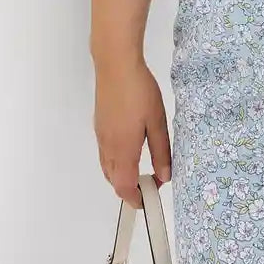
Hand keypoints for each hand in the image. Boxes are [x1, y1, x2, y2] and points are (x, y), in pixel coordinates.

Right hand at [92, 58, 171, 209]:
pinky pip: (105, 153)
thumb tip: (164, 176)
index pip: (125, 187)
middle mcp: (108, 146)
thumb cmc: (139, 90)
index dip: (136, 199)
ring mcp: (101, 135)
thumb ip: (161, 152)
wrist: (115, 64)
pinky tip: (129, 148)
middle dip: (129, 189)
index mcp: (123, 150)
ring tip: (142, 169)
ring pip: (108, 167)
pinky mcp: (99, 124)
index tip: (149, 199)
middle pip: (114, 180)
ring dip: (121, 175)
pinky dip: (115, 162)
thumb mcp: (157, 122)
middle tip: (149, 184)